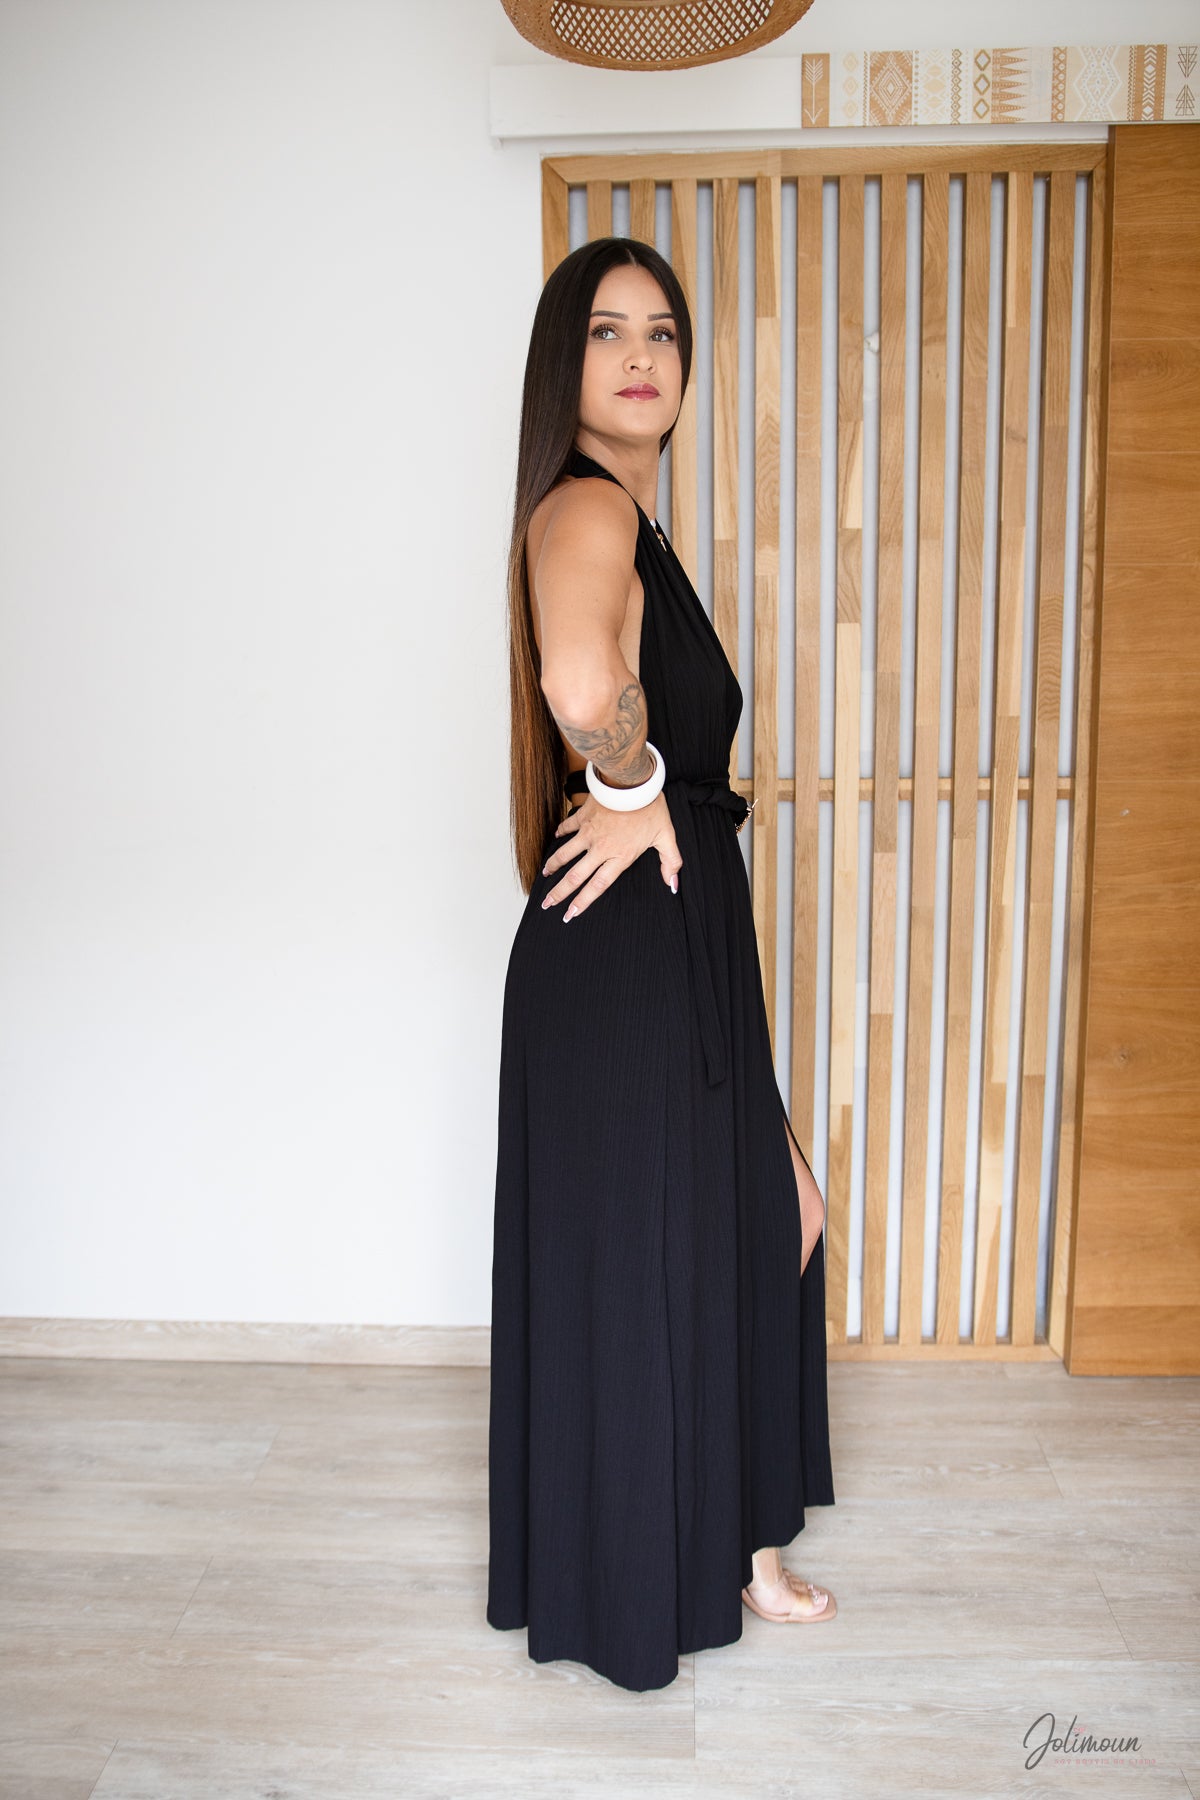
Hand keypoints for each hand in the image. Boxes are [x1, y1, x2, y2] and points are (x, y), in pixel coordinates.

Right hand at [540, 791, 681, 921]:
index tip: (570, 913)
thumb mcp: (666, 836)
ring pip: (565, 854)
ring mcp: (589, 832)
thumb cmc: (651, 807)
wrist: (632, 781)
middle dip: (559, 893)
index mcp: (620, 857)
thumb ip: (671, 862)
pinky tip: (555, 838)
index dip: (583, 902)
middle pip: (575, 876)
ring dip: (553, 866)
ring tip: (545, 876)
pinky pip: (568, 827)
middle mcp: (600, 848)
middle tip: (547, 904)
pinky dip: (560, 833)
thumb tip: (673, 884)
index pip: (597, 886)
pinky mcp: (584, 816)